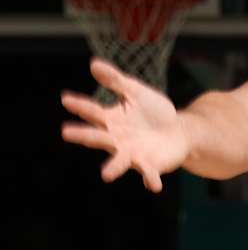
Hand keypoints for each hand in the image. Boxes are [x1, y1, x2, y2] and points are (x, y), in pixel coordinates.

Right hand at [60, 58, 189, 191]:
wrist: (179, 131)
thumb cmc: (153, 111)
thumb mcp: (135, 92)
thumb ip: (116, 81)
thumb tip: (94, 63)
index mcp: (111, 120)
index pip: (93, 111)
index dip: (80, 105)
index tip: (66, 99)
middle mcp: (117, 139)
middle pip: (98, 137)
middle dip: (83, 135)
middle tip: (66, 133)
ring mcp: (132, 153)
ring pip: (120, 160)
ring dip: (113, 167)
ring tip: (106, 175)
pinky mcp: (150, 164)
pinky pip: (149, 174)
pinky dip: (151, 179)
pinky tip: (154, 185)